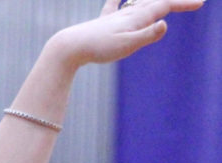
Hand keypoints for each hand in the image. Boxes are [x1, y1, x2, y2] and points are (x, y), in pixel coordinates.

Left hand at [49, 0, 204, 70]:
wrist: (70, 47)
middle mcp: (128, 13)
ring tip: (162, 2)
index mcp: (137, 17)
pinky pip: (114, 4)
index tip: (200, 3)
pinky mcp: (103, 22)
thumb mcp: (126, 46)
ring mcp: (116, 16)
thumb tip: (164, 24)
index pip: (166, 6)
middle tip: (193, 3)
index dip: (184, 3)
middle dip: (174, 1)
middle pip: (156, 2)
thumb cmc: (98, 49)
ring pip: (138, 2)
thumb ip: (146, 36)